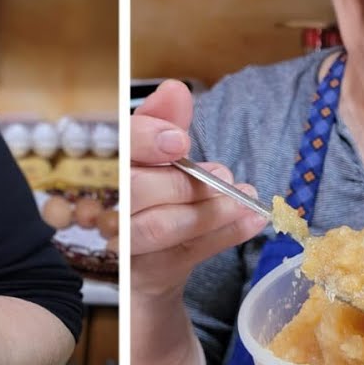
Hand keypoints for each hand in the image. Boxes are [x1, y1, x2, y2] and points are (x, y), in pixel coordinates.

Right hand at [131, 80, 267, 301]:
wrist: (149, 268)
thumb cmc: (155, 202)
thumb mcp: (160, 162)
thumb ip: (165, 124)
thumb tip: (174, 89)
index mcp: (113, 170)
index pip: (119, 148)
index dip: (146, 140)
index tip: (180, 141)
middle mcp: (110, 208)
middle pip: (138, 190)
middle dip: (187, 182)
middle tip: (223, 177)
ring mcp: (127, 247)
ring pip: (161, 227)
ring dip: (211, 211)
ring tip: (245, 200)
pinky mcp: (151, 275)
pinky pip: (189, 254)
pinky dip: (226, 236)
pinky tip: (253, 221)